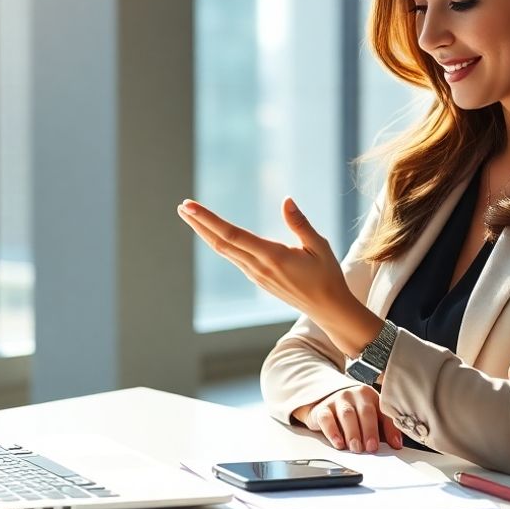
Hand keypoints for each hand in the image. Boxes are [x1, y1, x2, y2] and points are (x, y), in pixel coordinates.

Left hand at [176, 197, 355, 326]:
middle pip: (220, 243)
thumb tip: (286, 200)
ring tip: (191, 216)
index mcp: (272, 256)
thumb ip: (300, 223)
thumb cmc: (327, 275)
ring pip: (224, 251)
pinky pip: (233, 258)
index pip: (232, 234)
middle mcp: (258, 267)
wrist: (327, 308)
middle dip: (199, 224)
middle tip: (182, 206)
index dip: (208, 220)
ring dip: (206, 233)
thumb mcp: (319, 246)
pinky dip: (220, 243)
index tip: (190, 207)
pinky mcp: (258, 279)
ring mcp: (256, 275)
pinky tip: (214, 234)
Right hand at [292, 386, 403, 452]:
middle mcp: (356, 395)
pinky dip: (333, 432)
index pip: (384, 413)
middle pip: (366, 412)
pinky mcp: (322, 409)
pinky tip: (338, 443)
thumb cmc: (353, 413)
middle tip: (371, 448)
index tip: (395, 445)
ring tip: (356, 448)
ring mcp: (338, 400)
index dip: (390, 429)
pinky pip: (327, 419)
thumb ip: (382, 430)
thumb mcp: (370, 418)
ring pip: (347, 415)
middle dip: (370, 431)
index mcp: (371, 397)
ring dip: (353, 433)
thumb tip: (396, 445)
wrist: (325, 401)